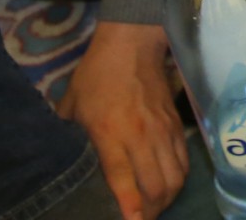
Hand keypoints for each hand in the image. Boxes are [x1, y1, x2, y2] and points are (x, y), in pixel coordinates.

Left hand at [61, 21, 189, 219]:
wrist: (132, 43)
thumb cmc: (96, 75)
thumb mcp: (72, 106)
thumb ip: (70, 136)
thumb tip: (62, 157)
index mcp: (111, 132)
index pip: (124, 178)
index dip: (130, 206)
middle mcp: (141, 136)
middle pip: (156, 185)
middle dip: (151, 211)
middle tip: (140, 219)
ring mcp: (163, 130)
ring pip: (175, 176)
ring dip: (167, 199)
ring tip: (155, 208)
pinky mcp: (176, 124)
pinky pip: (184, 161)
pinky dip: (178, 179)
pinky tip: (168, 186)